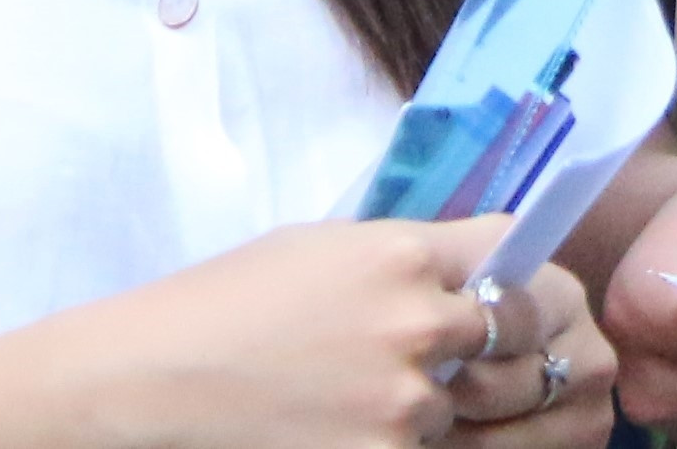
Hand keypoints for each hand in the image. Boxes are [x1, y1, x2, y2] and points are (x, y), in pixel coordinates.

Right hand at [21, 215, 613, 448]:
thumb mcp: (327, 246)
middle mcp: (418, 324)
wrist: (156, 380)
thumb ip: (412, 256)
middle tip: (473, 355)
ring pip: (478, 402)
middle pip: (521, 330)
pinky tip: (357, 421)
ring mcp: (405, 403)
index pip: (517, 249)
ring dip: (449, 402)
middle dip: (504, 343)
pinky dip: (411, 441)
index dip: (520, 272)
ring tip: (372, 392)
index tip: (512, 290)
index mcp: (404, 253)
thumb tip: (486, 265)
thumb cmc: (229, 302)